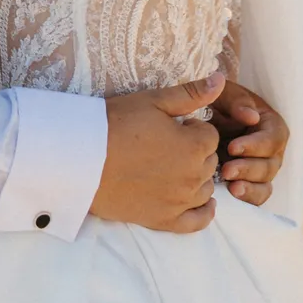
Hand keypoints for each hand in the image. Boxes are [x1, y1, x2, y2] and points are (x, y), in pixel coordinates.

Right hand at [90, 73, 222, 232]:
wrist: (82, 158)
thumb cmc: (117, 124)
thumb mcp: (154, 101)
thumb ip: (192, 93)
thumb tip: (220, 80)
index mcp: (195, 146)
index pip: (210, 135)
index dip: (191, 128)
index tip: (170, 127)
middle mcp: (194, 177)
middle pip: (209, 162)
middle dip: (195, 151)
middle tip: (166, 145)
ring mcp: (180, 201)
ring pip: (206, 188)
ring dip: (196, 176)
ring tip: (171, 167)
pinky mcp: (164, 220)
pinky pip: (198, 221)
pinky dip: (205, 213)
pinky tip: (205, 204)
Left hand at [209, 80, 288, 206]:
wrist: (200, 118)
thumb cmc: (215, 101)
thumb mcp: (223, 94)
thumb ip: (236, 101)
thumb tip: (252, 117)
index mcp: (270, 125)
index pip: (273, 138)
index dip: (255, 146)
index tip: (233, 148)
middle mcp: (270, 150)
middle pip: (270, 165)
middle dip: (249, 169)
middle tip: (227, 170)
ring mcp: (261, 169)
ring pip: (265, 184)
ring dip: (249, 187)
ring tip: (230, 186)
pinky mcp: (249, 183)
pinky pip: (256, 196)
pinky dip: (248, 197)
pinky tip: (232, 193)